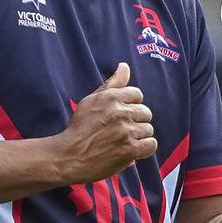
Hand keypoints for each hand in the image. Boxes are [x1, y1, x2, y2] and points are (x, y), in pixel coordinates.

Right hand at [57, 62, 157, 183]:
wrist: (70, 156)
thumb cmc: (80, 128)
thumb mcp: (91, 100)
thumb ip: (112, 83)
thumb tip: (125, 66)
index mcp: (111, 97)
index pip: (137, 95)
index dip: (130, 106)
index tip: (120, 116)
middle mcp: (120, 112)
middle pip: (145, 112)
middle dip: (136, 121)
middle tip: (121, 130)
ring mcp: (126, 132)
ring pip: (148, 129)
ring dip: (139, 136)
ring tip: (123, 141)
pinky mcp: (130, 149)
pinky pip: (151, 144)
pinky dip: (144, 148)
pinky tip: (132, 150)